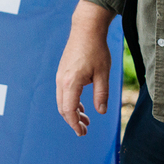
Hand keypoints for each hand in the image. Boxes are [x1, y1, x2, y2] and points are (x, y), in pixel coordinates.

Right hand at [54, 1, 115, 135]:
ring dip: (72, 112)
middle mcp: (62, 81)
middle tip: (85, 131)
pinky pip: (63, 93)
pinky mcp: (63, 72)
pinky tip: (82, 106)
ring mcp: (60, 76)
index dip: (74, 124)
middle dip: (73, 121)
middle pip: (63, 108)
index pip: (69, 110)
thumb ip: (101, 94)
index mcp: (71, 83)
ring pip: (62, 101)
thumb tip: (101, 112)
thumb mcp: (103, 74)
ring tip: (86, 119)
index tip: (82, 133)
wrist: (86, 30)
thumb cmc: (96, 50)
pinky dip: (71, 102)